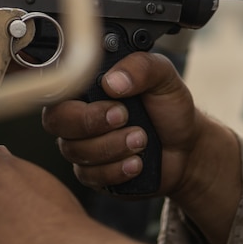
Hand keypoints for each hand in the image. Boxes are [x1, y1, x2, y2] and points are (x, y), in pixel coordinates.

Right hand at [40, 51, 202, 197]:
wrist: (186, 148)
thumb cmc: (168, 108)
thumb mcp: (164, 77)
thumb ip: (141, 67)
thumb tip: (112, 81)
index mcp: (88, 86)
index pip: (59, 86)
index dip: (75, 93)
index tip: (112, 96)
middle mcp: (77, 115)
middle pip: (56, 121)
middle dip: (92, 122)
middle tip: (125, 117)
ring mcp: (81, 146)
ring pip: (74, 150)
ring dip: (112, 146)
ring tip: (142, 139)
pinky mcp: (91, 174)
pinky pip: (89, 175)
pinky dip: (116, 169)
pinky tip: (137, 162)